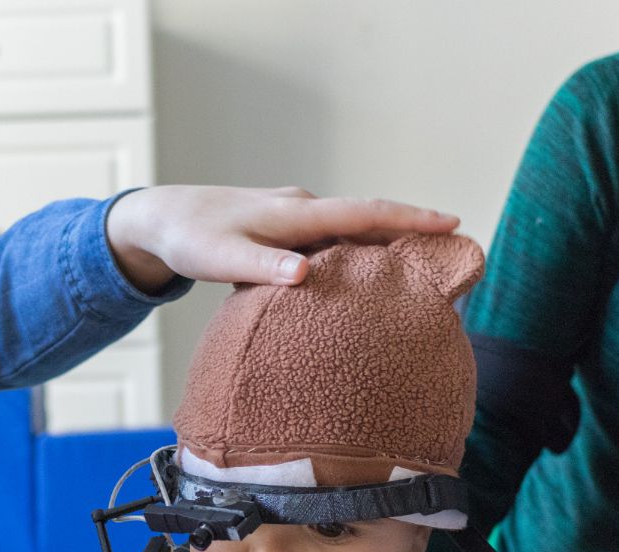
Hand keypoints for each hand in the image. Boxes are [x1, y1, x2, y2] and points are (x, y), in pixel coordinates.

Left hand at [104, 185, 459, 292]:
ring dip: (388, 243)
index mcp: (297, 214)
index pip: (366, 212)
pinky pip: (333, 239)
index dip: (411, 219)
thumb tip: (305, 275)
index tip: (453, 223)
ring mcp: (295, 218)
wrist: (162, 220)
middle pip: (369, 218)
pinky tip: (368, 274)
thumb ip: (263, 268)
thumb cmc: (191, 240)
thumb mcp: (222, 259)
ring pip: (351, 230)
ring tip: (424, 268)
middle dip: (414, 231)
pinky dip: (358, 251)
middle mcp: (303, 209)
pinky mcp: (286, 231)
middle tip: (456, 251)